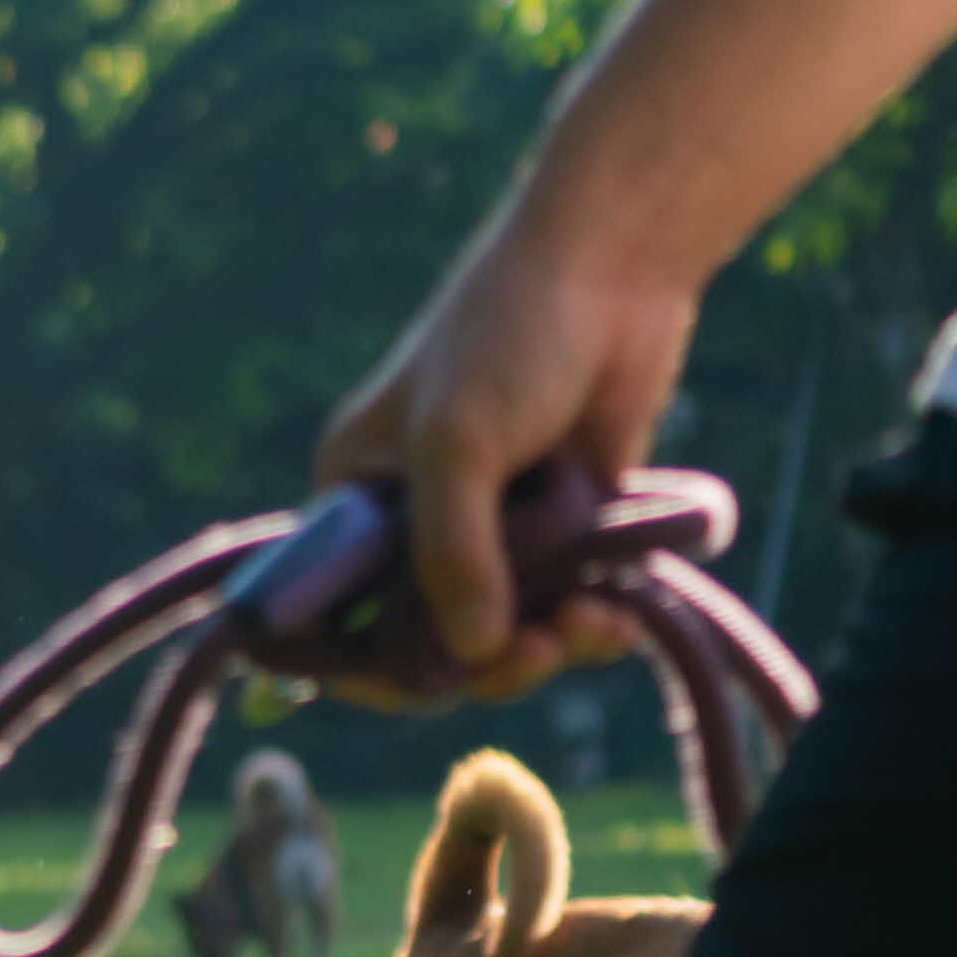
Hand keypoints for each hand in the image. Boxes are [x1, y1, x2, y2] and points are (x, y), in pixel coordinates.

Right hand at [311, 207, 696, 701]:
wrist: (612, 268)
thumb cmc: (507, 335)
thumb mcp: (458, 444)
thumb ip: (455, 552)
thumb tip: (475, 651)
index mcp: (357, 498)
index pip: (334, 613)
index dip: (367, 665)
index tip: (426, 688)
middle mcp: (418, 520)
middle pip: (430, 636)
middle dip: (483, 659)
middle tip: (537, 652)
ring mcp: (497, 524)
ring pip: (508, 626)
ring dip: (550, 644)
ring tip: (598, 627)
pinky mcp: (567, 522)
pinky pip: (570, 598)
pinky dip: (594, 618)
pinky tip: (623, 616)